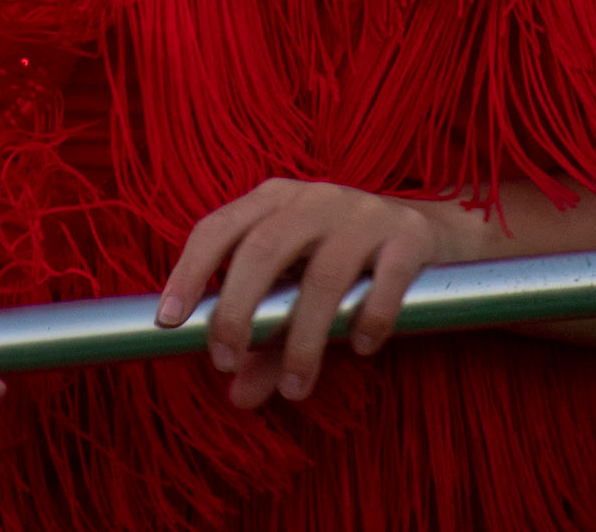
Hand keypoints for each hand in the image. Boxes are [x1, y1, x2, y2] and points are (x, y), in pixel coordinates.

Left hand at [156, 178, 465, 410]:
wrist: (426, 231)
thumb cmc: (344, 263)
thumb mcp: (298, 294)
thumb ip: (268, 342)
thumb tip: (237, 397)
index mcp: (275, 200)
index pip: (219, 227)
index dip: (190, 271)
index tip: (169, 322)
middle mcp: (314, 198)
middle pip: (264, 247)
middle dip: (238, 308)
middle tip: (225, 362)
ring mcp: (363, 212)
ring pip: (324, 274)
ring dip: (304, 338)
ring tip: (294, 388)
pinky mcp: (408, 235)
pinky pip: (386, 279)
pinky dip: (370, 317)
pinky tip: (362, 348)